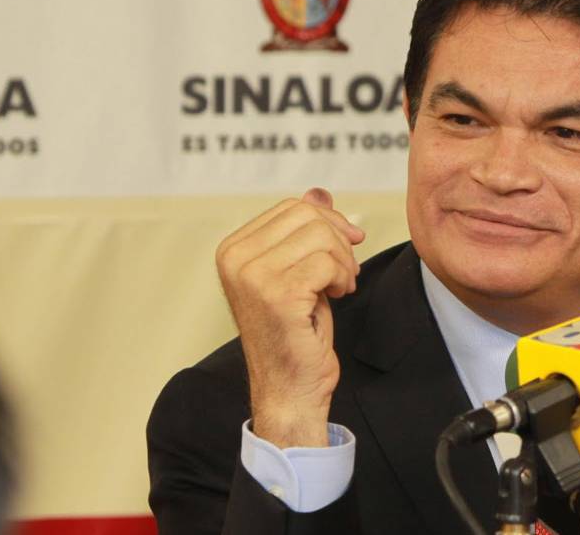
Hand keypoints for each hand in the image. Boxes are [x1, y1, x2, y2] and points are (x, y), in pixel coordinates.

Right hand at [215, 187, 365, 447]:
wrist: (291, 388)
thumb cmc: (296, 332)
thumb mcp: (299, 271)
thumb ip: (303, 232)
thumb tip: (319, 192)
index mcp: (233, 248)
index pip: (293, 207)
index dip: (329, 221)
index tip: (347, 245)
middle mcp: (234, 258)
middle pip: (308, 216)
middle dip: (338, 241)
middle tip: (345, 272)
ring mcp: (251, 276)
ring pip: (320, 237)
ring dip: (343, 263)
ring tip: (339, 287)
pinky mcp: (276, 295)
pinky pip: (327, 263)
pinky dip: (343, 278)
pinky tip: (337, 297)